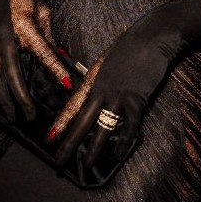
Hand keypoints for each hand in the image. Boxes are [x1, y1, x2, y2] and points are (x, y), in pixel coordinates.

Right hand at [0, 0, 70, 120]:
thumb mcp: (42, 9)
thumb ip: (49, 36)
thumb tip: (60, 57)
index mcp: (24, 27)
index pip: (43, 53)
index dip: (55, 69)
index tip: (67, 85)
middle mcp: (4, 38)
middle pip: (11, 75)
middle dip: (21, 99)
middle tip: (30, 117)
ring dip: (2, 99)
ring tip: (11, 116)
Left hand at [50, 23, 174, 178]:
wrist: (150, 37)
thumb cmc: (131, 46)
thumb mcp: (108, 61)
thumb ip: (102, 78)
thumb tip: (100, 93)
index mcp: (93, 81)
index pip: (73, 106)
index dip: (61, 124)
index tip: (50, 138)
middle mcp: (101, 91)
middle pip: (82, 122)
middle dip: (69, 143)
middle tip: (59, 161)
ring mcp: (118, 96)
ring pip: (102, 128)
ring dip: (94, 149)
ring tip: (87, 165)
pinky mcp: (136, 99)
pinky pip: (128, 126)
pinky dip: (123, 142)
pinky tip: (118, 155)